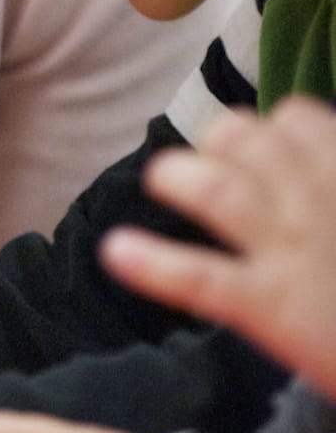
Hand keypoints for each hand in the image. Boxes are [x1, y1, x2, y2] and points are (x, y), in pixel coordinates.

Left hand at [101, 99, 335, 396]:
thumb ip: (332, 188)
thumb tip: (303, 152)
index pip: (301, 122)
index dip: (275, 131)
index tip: (268, 144)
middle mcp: (322, 202)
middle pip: (247, 141)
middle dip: (220, 142)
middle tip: (211, 160)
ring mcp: (295, 253)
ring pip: (218, 191)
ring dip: (179, 177)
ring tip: (161, 180)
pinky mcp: (273, 309)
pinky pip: (203, 279)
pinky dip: (155, 263)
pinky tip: (117, 252)